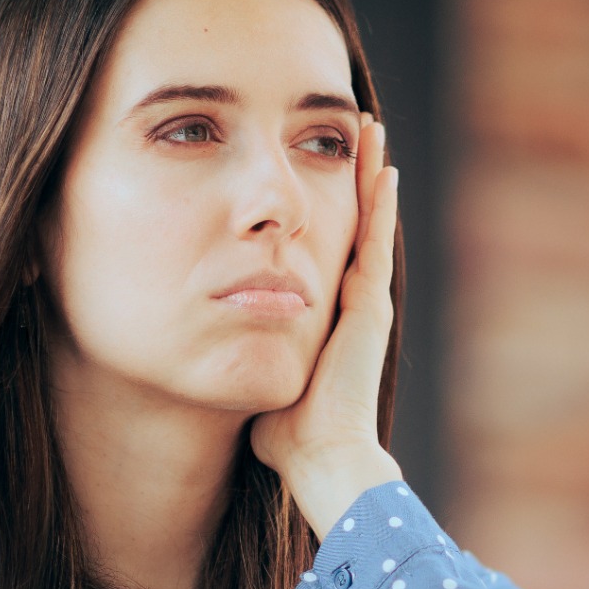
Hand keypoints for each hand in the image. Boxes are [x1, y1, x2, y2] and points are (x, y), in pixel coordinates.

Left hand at [251, 115, 403, 534]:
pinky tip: (382, 167)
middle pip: (352, 223)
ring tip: (370, 132)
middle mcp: (350, 304)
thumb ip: (239, 357)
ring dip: (368, 175)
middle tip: (351, 134)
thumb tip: (206, 351)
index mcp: (325, 318)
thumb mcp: (255, 378)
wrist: (320, 456)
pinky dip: (379, 203)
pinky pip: (374, 240)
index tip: (316, 175)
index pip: (326, 250)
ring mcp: (364, 302)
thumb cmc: (285, 435)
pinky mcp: (369, 305)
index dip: (323, 211)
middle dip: (350, 178)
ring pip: (368, 222)